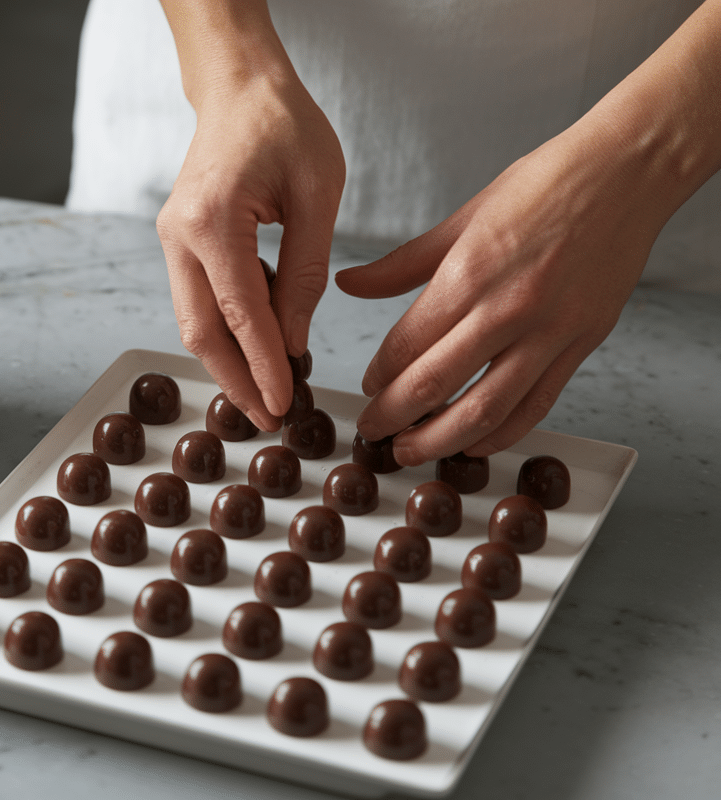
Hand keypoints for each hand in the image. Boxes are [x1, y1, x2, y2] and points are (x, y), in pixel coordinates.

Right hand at [156, 2, 343, 430]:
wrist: (240, 88)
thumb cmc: (284, 126)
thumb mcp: (317, 195)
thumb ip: (306, 272)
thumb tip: (294, 342)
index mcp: (212, 222)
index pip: (241, 314)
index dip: (264, 366)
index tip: (285, 405)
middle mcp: (179, 237)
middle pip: (200, 331)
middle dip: (235, 380)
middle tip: (269, 418)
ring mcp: (172, 240)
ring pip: (193, 321)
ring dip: (227, 361)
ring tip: (266, 393)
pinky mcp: (179, 242)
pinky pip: (199, 299)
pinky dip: (226, 330)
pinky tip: (260, 347)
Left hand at [336, 134, 661, 465]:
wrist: (627, 170)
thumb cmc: (545, 184)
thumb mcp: (462, 218)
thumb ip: (401, 264)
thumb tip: (349, 285)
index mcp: (469, 274)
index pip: (406, 345)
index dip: (378, 376)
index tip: (366, 388)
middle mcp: (507, 309)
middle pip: (435, 383)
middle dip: (394, 417)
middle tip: (373, 432)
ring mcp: (550, 331)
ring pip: (486, 408)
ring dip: (442, 440)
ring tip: (412, 452)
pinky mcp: (583, 343)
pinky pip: (536, 404)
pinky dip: (502, 433)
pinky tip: (475, 444)